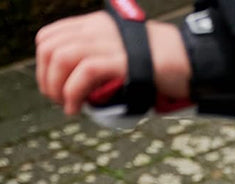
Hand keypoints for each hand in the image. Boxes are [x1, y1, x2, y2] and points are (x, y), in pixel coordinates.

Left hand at [35, 12, 190, 114]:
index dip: (43, 64)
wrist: (191, 60)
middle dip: (46, 78)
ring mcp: (107, 43)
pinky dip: (72, 93)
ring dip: (56, 86)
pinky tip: (75, 108)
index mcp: (95, 25)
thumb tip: (90, 89)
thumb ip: (106, 61)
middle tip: (57, 100)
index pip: (51, 36)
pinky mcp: (119, 60)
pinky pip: (83, 73)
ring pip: (61, 59)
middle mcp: (96, 29)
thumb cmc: (164, 65)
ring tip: (66, 106)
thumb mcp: (126, 55)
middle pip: (50, 48)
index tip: (54, 86)